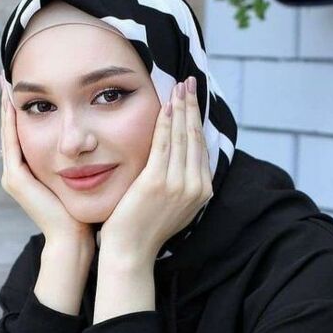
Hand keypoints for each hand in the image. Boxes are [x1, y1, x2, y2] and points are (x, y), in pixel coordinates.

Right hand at [0, 71, 95, 254]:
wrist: (75, 239)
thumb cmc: (85, 211)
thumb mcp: (82, 178)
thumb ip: (81, 159)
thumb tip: (97, 137)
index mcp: (31, 172)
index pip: (26, 133)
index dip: (25, 109)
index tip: (25, 86)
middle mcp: (18, 172)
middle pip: (12, 129)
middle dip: (10, 103)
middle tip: (7, 76)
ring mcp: (13, 176)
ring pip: (8, 132)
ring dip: (6, 107)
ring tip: (5, 82)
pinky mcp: (15, 179)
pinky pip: (12, 143)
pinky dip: (11, 122)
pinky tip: (13, 103)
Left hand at [99, 76, 212, 262]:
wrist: (130, 252)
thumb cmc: (144, 227)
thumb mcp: (170, 203)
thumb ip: (178, 181)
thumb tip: (179, 157)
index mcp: (201, 191)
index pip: (200, 147)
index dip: (196, 120)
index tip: (193, 98)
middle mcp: (195, 187)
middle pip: (194, 137)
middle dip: (192, 106)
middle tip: (189, 81)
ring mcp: (178, 185)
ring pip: (181, 137)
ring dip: (181, 107)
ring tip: (179, 86)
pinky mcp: (157, 182)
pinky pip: (163, 144)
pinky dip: (164, 123)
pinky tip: (165, 105)